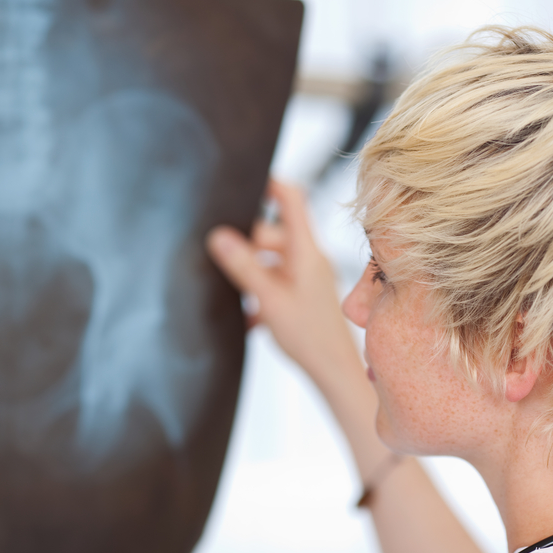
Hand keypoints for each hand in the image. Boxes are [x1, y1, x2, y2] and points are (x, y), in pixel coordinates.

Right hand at [206, 179, 356, 384]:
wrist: (333, 372)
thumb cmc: (309, 336)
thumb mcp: (268, 298)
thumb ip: (243, 266)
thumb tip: (219, 236)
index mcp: (304, 250)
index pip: (291, 199)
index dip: (269, 184)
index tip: (245, 180)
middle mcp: (308, 258)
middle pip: (271, 233)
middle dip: (247, 244)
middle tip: (223, 260)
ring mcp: (306, 277)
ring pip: (270, 260)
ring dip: (251, 272)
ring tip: (237, 292)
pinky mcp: (302, 295)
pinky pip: (274, 283)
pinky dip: (259, 293)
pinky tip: (249, 315)